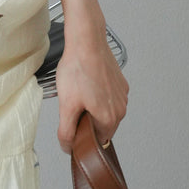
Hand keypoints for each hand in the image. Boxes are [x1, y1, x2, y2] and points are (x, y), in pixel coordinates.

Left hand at [54, 27, 128, 153]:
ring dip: (91, 106)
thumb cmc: (78, 69)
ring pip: (104, 110)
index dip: (82, 136)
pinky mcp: (119, 82)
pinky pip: (107, 96)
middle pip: (101, 125)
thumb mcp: (66, 106)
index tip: (72, 124)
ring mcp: (122, 94)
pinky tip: (85, 82)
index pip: (97, 141)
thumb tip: (68, 148)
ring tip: (78, 91)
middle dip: (86, 119)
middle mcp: (121, 108)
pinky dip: (97, 94)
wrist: (86, 41)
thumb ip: (67, 132)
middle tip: (72, 104)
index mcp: (110, 118)